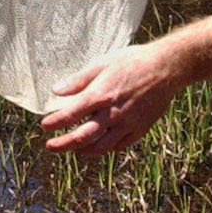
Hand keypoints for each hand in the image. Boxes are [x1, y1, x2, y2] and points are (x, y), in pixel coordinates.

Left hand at [39, 18, 211, 155]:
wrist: (167, 67)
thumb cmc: (133, 61)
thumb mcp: (103, 63)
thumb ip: (79, 80)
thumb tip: (56, 90)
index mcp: (100, 94)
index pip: (70, 115)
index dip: (55, 122)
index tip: (44, 126)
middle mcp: (112, 113)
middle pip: (82, 137)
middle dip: (63, 144)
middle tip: (50, 147)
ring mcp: (127, 124)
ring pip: (100, 146)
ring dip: (82, 151)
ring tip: (72, 150)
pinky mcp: (140, 129)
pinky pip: (118, 145)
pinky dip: (104, 149)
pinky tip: (97, 146)